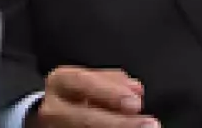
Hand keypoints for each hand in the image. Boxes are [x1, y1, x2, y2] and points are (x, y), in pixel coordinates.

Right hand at [32, 66, 157, 127]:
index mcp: (61, 80)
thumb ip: (115, 82)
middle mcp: (53, 106)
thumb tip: (137, 90)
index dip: (111, 92)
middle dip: (119, 122)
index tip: (136, 103)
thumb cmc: (82, 89)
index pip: (84, 82)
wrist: (55, 109)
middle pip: (85, 118)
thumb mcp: (94, 78)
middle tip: (148, 124)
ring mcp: (54, 126)